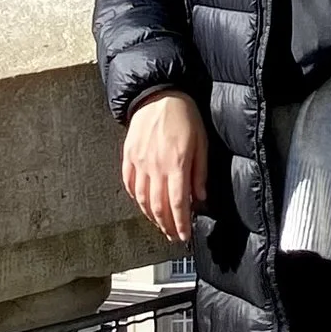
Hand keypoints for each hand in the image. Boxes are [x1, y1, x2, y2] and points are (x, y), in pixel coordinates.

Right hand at [122, 91, 206, 245]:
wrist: (158, 94)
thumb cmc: (184, 115)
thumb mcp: (201, 143)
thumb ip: (200, 173)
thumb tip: (199, 198)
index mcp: (176, 164)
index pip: (177, 204)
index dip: (181, 224)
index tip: (184, 236)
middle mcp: (155, 167)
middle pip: (158, 206)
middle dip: (167, 226)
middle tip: (173, 236)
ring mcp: (139, 162)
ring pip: (143, 199)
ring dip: (151, 217)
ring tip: (161, 225)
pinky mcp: (129, 156)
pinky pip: (130, 184)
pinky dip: (136, 199)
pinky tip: (144, 204)